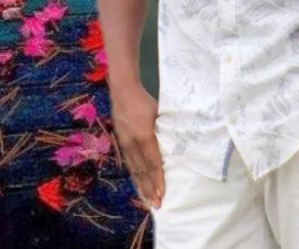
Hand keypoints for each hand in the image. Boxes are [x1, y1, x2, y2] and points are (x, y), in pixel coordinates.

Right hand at [110, 83, 164, 209]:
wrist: (123, 92)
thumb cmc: (145, 102)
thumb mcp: (158, 113)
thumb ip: (165, 129)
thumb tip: (176, 144)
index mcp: (144, 135)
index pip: (153, 162)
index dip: (158, 178)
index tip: (162, 192)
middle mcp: (133, 143)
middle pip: (142, 170)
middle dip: (150, 189)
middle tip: (157, 205)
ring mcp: (125, 145)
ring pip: (135, 170)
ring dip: (142, 186)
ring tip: (148, 201)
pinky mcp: (122, 144)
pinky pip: (129, 164)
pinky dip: (135, 177)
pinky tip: (139, 185)